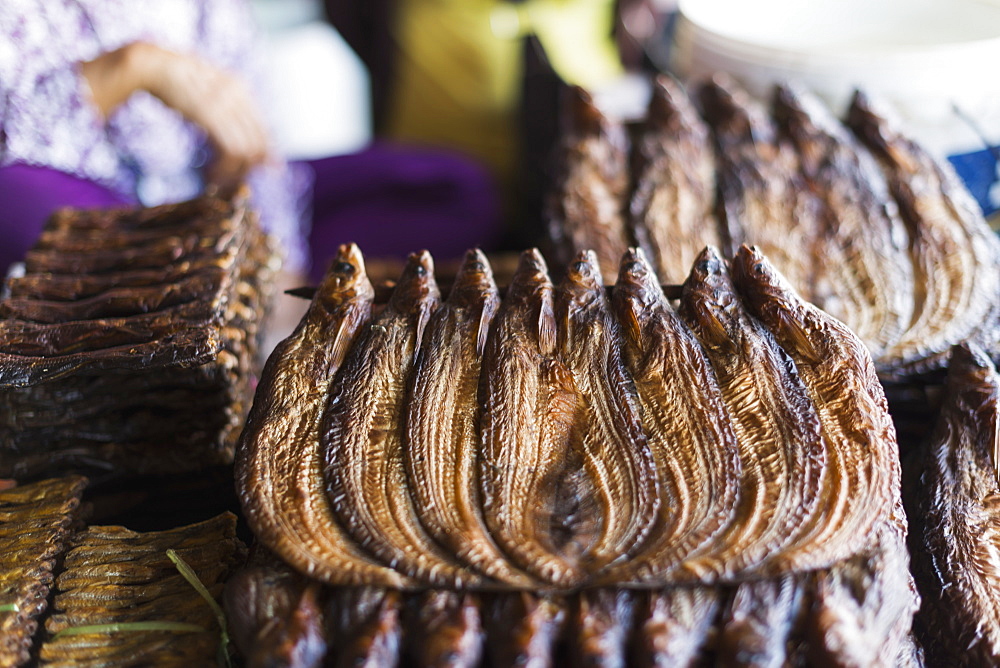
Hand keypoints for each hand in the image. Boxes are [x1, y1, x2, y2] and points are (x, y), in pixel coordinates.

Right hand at [81, 42, 269, 195]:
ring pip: (246, 150)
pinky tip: (211, 175)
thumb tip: (233, 129)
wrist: (151, 65)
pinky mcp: (211, 116)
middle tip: (232, 181)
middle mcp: (239, 95)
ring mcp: (226, 105)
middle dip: (249, 167)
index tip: (257, 172)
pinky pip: (230, 149)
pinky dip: (224, 168)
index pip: (263, 129)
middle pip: (258, 142)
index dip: (264, 155)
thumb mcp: (206, 89)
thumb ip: (224, 104)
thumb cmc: (173, 81)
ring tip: (217, 180)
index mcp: (240, 88)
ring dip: (234, 171)